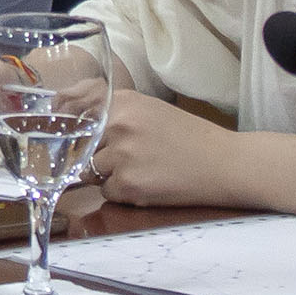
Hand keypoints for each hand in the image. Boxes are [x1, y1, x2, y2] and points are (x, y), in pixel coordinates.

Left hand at [79, 92, 228, 205]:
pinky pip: (107, 192)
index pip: (75, 112)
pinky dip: (122, 193)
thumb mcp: (149, 110)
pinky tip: (147, 184)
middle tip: (125, 158)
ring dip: (109, 175)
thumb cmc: (189, 137)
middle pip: (81, 145)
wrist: (224, 163)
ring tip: (140, 170)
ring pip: (90, 171)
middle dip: (95, 154)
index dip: (72, 127)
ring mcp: (122, 156)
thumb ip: (116, 112)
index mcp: (122, 101)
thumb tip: (79, 122)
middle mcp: (117, 125)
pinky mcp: (129, 185)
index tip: (72, 135)